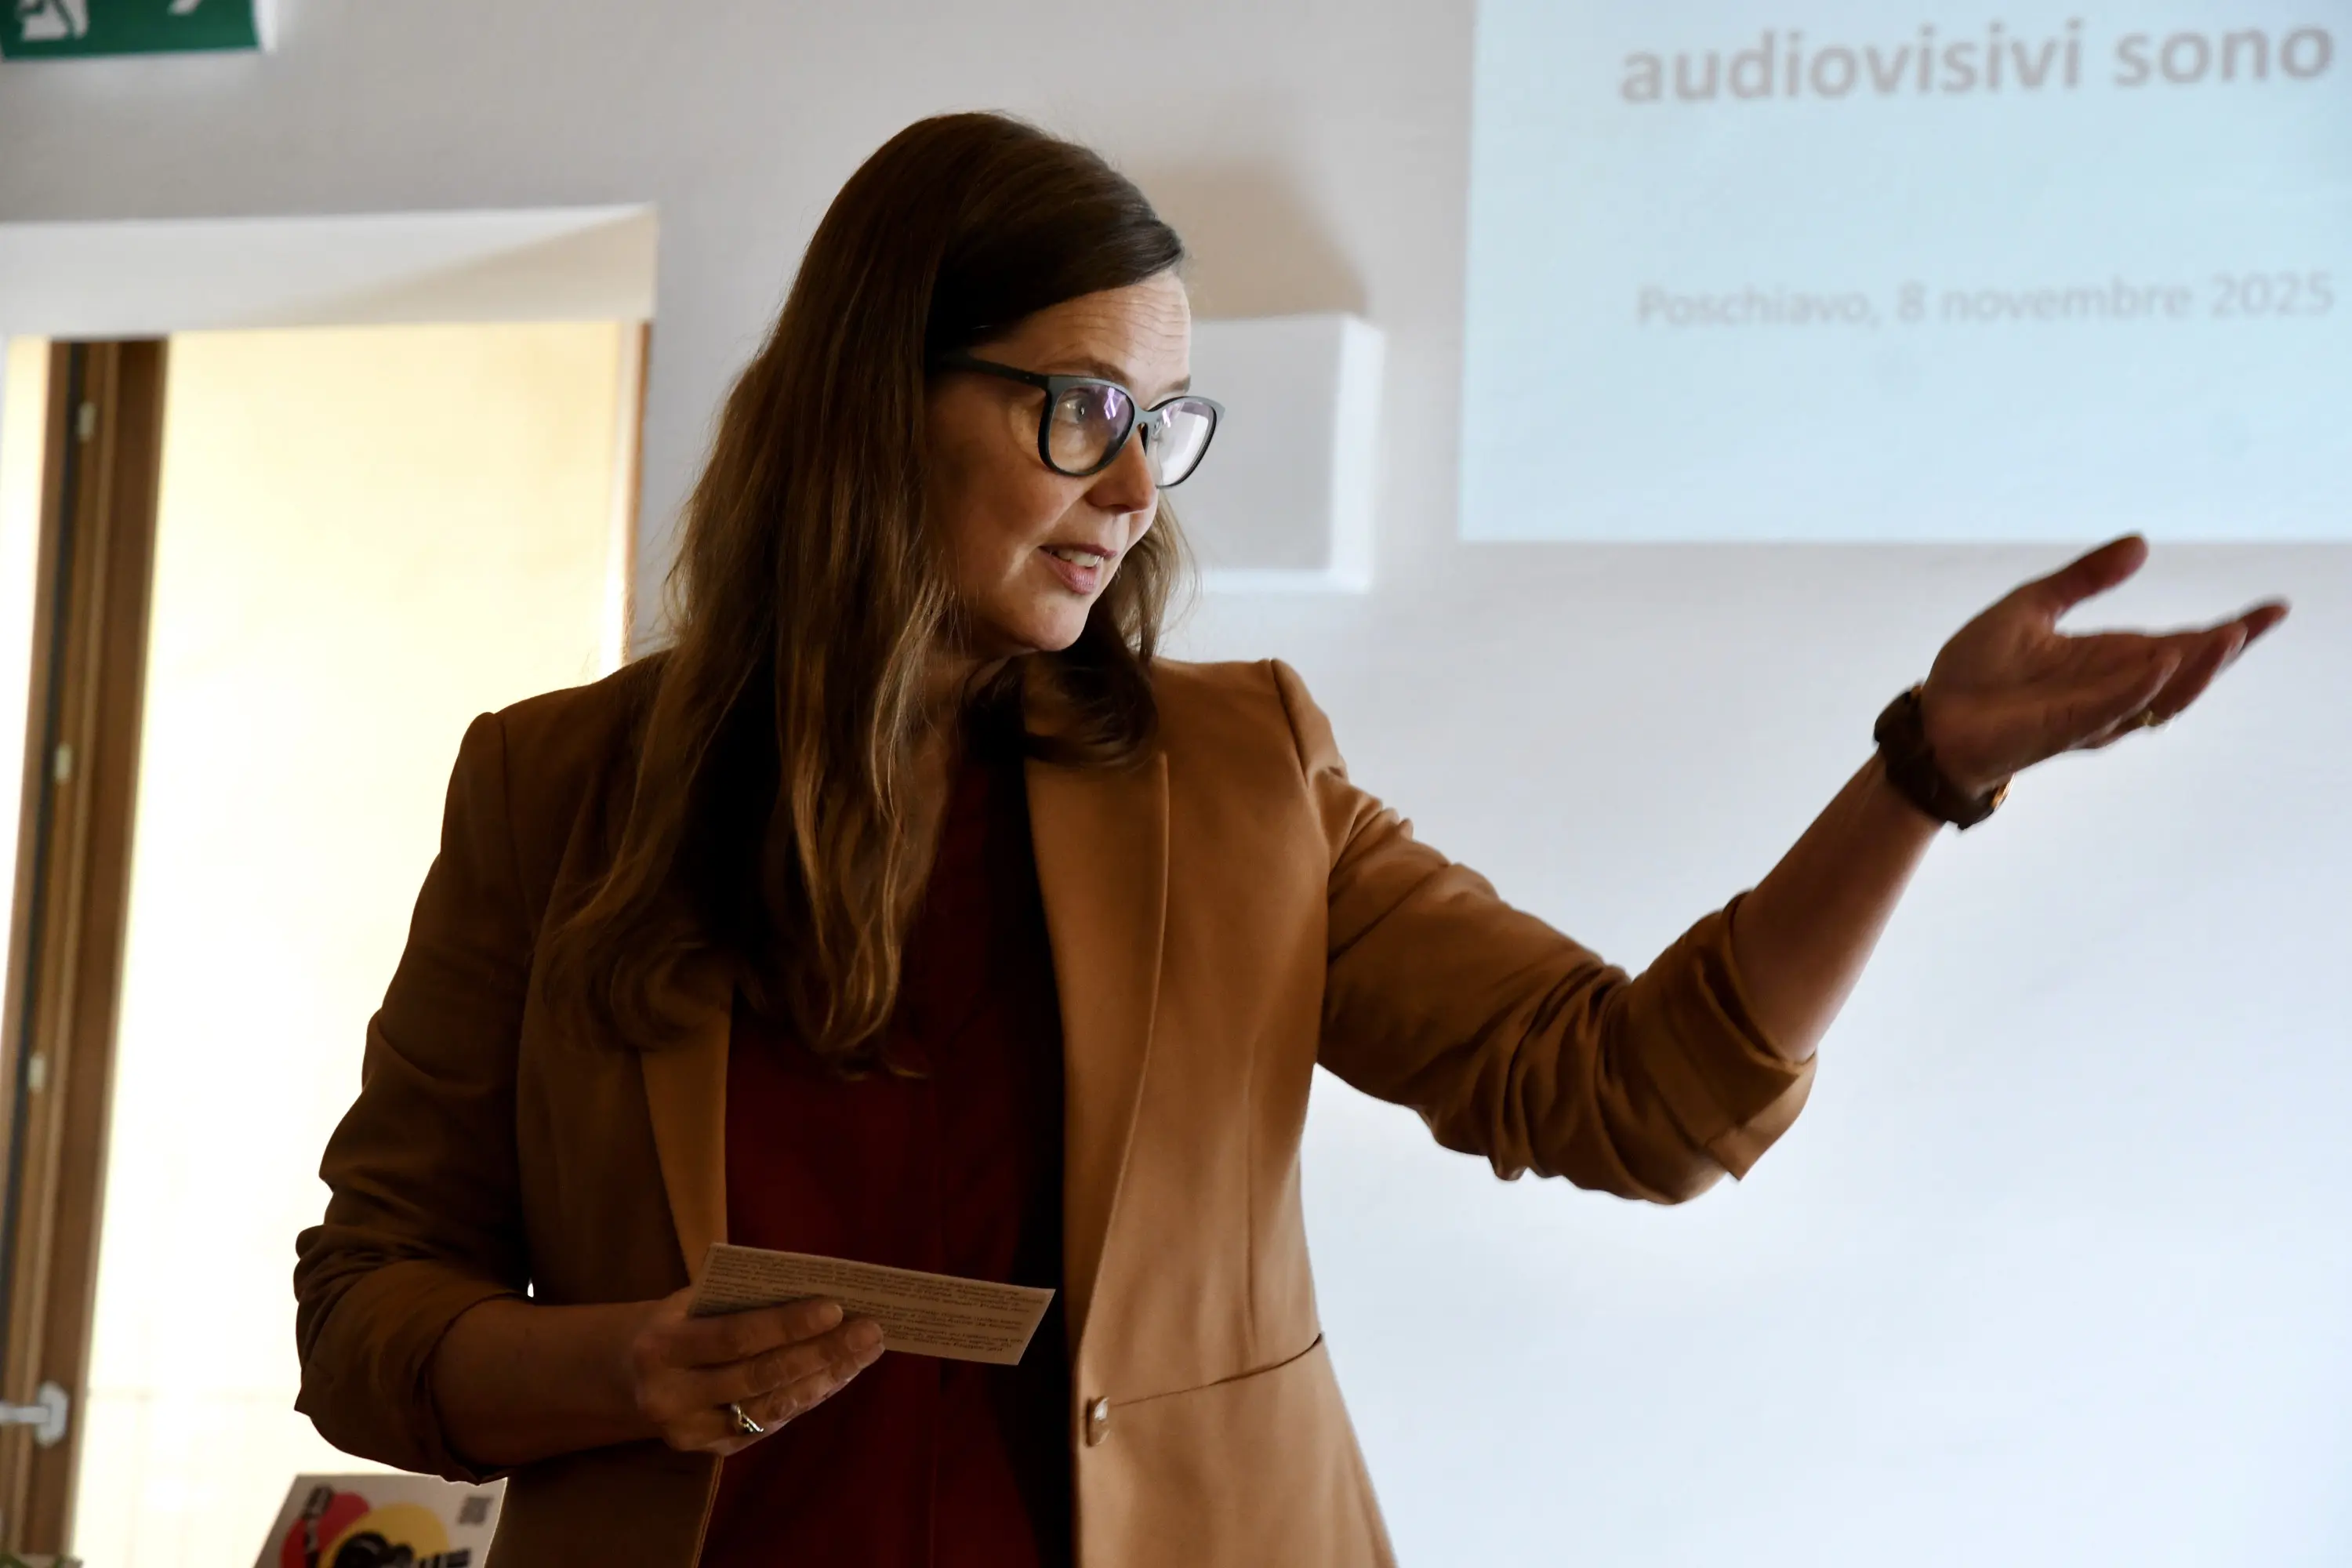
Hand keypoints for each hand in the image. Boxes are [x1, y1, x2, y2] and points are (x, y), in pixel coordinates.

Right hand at [623, 1285, 884, 1454]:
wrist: (629, 1375)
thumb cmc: (677, 1320)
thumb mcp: (691, 1300)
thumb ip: (740, 1298)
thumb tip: (817, 1289)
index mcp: (660, 1348)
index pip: (734, 1337)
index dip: (787, 1325)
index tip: (835, 1307)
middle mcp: (670, 1398)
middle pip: (761, 1377)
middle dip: (822, 1353)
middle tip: (870, 1332)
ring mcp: (692, 1433)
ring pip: (772, 1406)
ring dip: (826, 1377)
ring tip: (865, 1351)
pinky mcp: (715, 1451)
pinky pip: (772, 1421)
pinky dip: (810, 1395)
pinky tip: (839, 1373)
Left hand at [1918, 535, 2287, 795]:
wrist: (1932, 717)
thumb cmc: (1976, 671)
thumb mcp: (2030, 607)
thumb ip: (2083, 578)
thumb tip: (2142, 543)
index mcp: (2109, 660)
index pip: (2182, 644)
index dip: (2228, 630)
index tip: (2271, 608)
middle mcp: (2113, 690)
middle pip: (2187, 672)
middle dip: (2227, 648)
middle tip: (2265, 619)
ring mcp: (2092, 713)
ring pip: (2160, 697)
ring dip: (2195, 669)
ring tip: (2229, 636)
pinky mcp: (2063, 729)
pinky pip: (2109, 710)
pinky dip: (2136, 689)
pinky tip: (2159, 664)